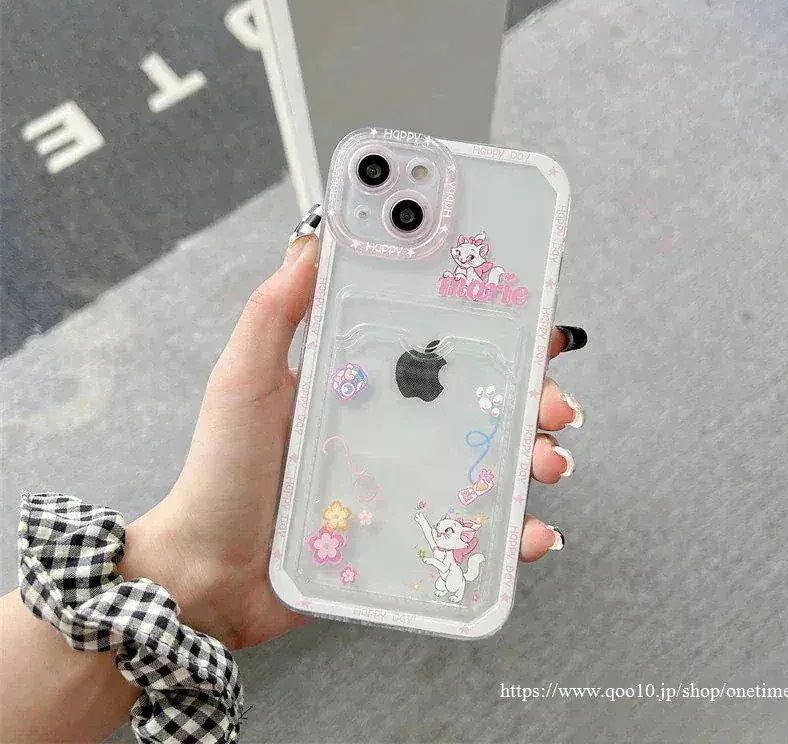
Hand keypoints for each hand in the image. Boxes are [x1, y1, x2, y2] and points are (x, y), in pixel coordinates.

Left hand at [120, 234, 584, 649]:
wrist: (212, 572)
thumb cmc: (222, 473)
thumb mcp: (242, 380)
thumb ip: (274, 313)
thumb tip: (313, 239)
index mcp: (364, 381)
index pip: (438, 343)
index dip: (492, 327)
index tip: (530, 315)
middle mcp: (394, 426)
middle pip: (483, 400)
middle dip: (533, 394)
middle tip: (552, 400)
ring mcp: (406, 480)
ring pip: (492, 461)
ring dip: (536, 456)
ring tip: (547, 462)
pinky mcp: (410, 532)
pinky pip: (475, 531)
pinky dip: (513, 532)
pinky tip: (531, 533)